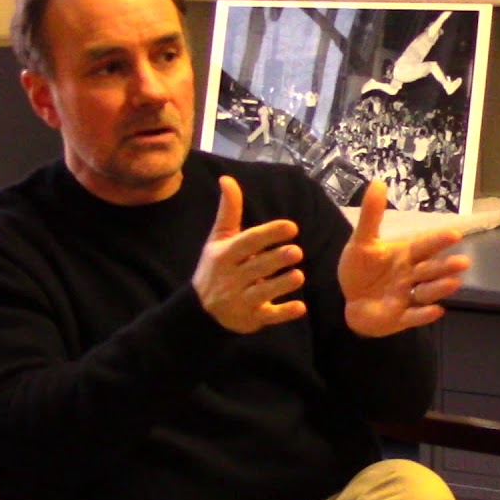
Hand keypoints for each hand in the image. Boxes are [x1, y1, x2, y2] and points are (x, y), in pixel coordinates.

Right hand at [193, 176, 306, 332]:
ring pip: (262, 293)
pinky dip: (283, 314)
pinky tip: (300, 308)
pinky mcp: (251, 319)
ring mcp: (240, 301)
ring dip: (281, 285)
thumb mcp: (219, 239)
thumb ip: (229, 211)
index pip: (248, 242)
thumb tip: (227, 179)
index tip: (291, 226)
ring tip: (299, 275)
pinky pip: (268, 317)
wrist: (200, 310)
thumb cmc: (216, 266)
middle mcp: (231, 278)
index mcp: (225, 255)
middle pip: (256, 268)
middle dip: (276, 259)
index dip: (268, 234)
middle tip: (297, 251)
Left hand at [339, 180, 470, 336]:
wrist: (351, 301)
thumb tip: (378, 182)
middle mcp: (412, 275)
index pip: (424, 246)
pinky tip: (436, 311)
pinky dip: (424, 314)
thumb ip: (372, 215)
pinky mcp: (400, 317)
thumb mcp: (363, 241)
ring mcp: (407, 297)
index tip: (455, 233)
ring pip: (427, 292)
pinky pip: (414, 316)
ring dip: (440, 288)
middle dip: (446, 266)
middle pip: (430, 270)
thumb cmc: (362, 270)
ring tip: (455, 282)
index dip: (438, 241)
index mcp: (406, 255)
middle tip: (464, 262)